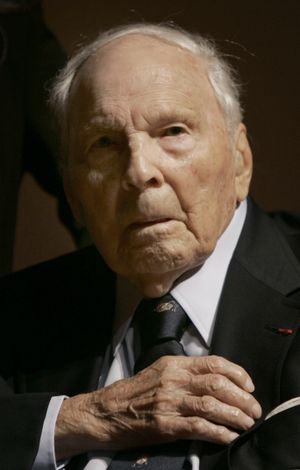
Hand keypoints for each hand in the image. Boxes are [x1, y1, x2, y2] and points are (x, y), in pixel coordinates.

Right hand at [55, 355, 261, 459]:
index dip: (237, 374)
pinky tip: (228, 437)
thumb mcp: (158, 372)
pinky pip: (199, 427)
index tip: (249, 386)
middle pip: (218, 384)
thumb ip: (184, 373)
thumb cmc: (133, 393)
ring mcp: (168, 402)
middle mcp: (173, 380)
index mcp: (173, 364)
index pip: (213, 363)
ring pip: (212, 405)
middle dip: (242, 398)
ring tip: (247, 424)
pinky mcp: (164, 425)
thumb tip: (215, 379)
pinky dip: (218, 432)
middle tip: (254, 409)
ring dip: (236, 416)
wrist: (104, 412)